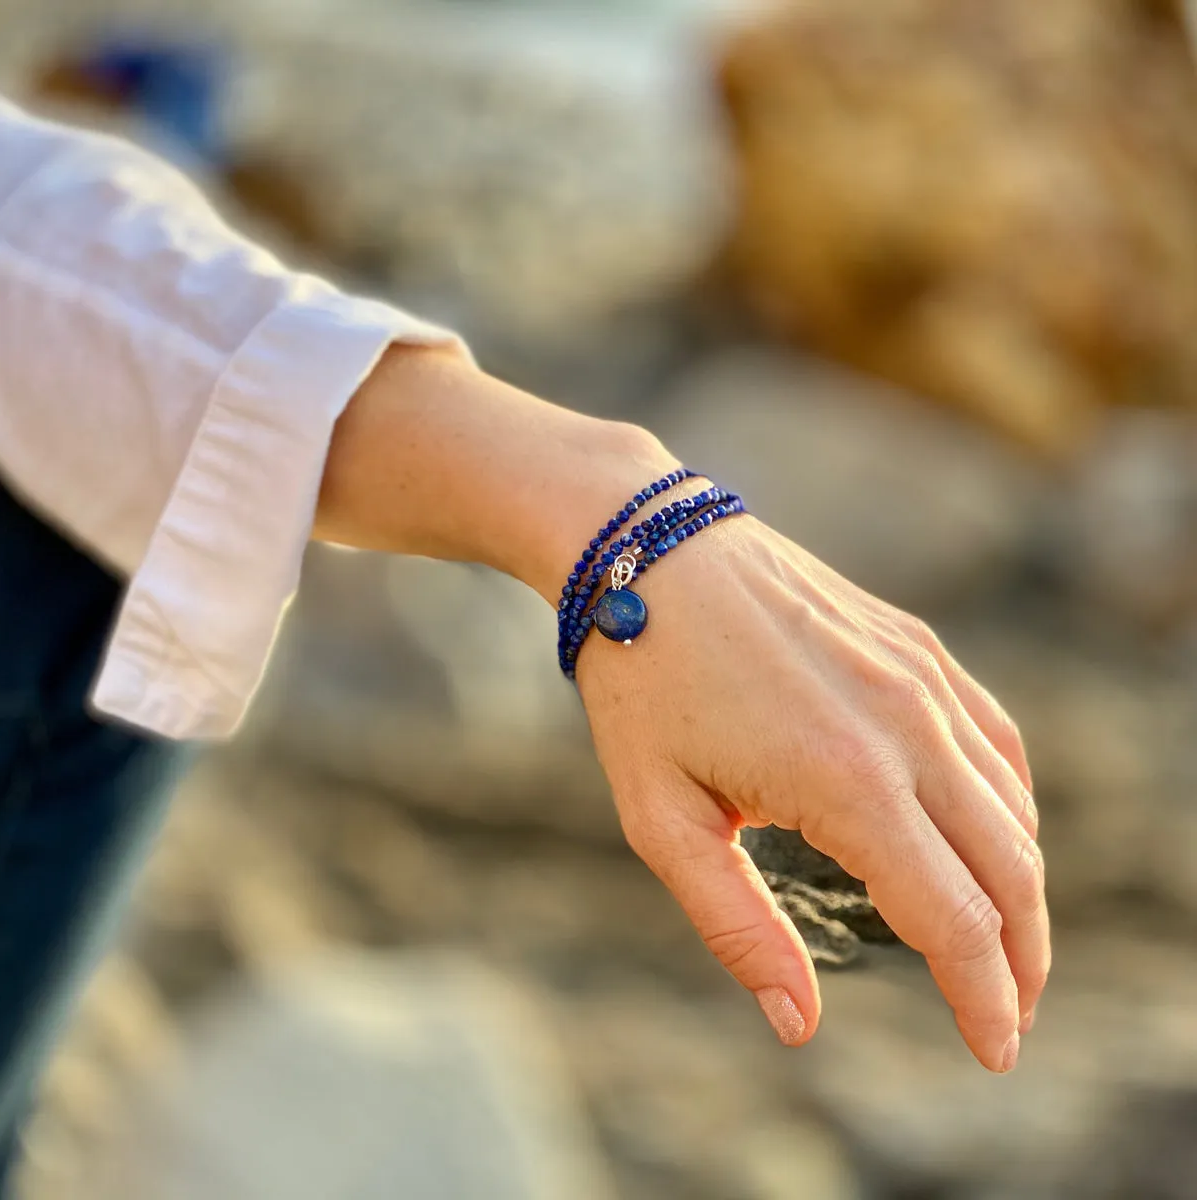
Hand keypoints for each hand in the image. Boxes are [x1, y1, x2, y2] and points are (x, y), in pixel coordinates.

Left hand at [318, 349, 1046, 1071]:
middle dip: (1021, 958)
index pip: (954, 919)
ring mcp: (920, 677)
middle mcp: (907, 727)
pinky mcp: (916, 644)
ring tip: (1001, 940)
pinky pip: (992, 738)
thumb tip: (799, 1024)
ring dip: (1021, 884)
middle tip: (1009, 1015)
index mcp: (846, 782)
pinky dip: (1008, 804)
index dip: (986, 999)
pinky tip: (988, 832)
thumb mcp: (663, 819)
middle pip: (1010, 871)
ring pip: (1014, 806)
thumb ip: (737, 926)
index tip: (995, 1054)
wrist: (645, 549)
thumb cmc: (642, 685)